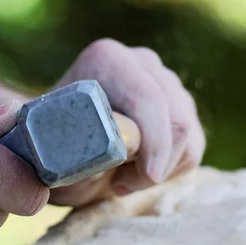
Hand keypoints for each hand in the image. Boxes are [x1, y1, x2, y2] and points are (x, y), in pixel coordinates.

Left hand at [49, 38, 205, 205]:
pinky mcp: (181, 106)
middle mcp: (142, 62)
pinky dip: (171, 168)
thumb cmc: (51, 153)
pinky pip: (194, 145)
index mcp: (108, 60)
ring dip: (160, 168)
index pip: (148, 98)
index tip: (148, 177)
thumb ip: (85, 152)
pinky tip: (138, 172)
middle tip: (119, 185)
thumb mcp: (57, 160)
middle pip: (177, 117)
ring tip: (120, 178)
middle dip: (157, 162)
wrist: (57, 146)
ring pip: (189, 134)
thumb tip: (122, 143)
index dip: (155, 142)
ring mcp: (166, 81)